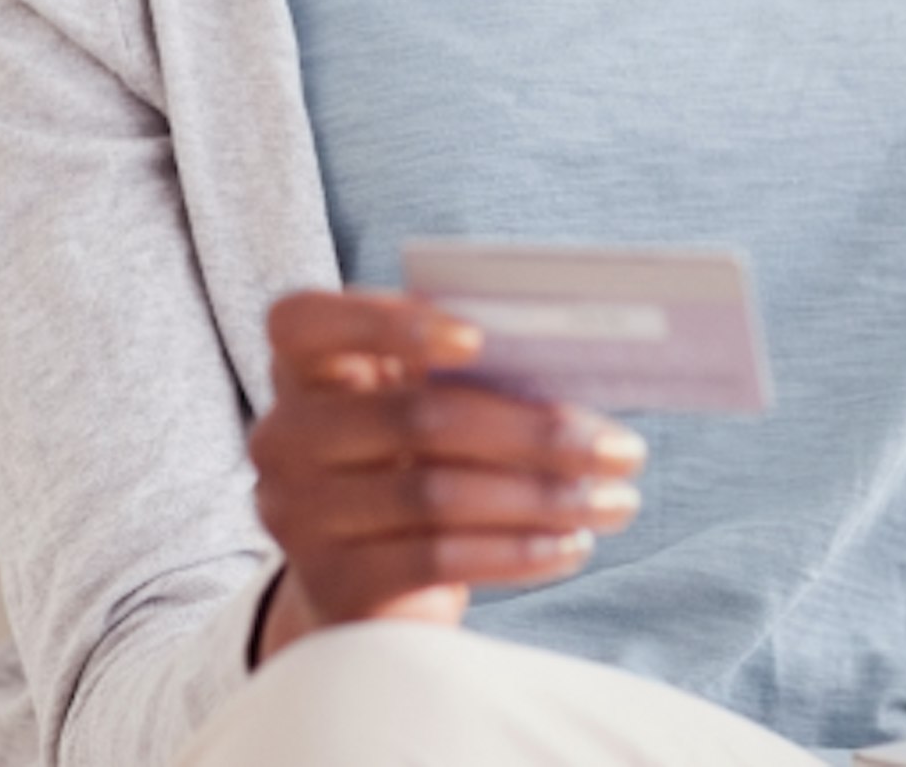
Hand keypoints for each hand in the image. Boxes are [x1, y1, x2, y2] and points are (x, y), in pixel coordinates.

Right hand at [246, 289, 646, 661]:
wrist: (365, 582)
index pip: (304, 322)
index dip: (385, 324)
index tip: (479, 339)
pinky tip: (571, 546)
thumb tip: (570, 365)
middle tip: (622, 449)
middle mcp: (282, 437)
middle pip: (412, 418)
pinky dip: (517, 552)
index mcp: (301, 369)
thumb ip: (464, 374)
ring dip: (543, 498)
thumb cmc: (414, 464)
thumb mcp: (423, 405)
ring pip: (433, 494)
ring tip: (615, 501)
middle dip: (532, 432)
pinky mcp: (331, 584)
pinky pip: (435, 559)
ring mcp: (296, 514)